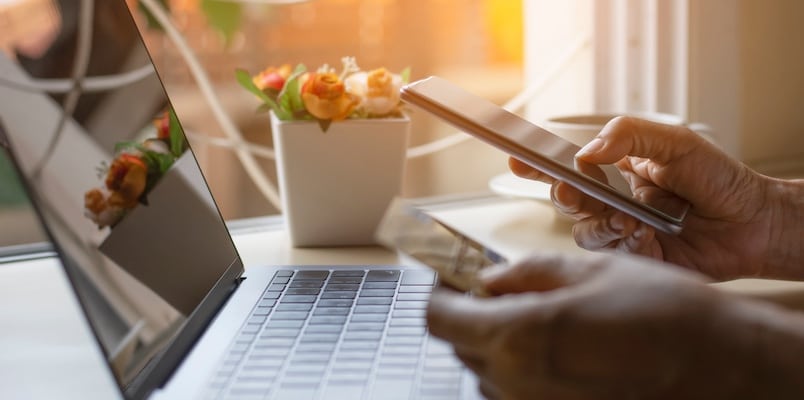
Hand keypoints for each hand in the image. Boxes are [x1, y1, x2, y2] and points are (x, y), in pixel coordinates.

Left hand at [427, 252, 758, 398]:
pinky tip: (555, 348)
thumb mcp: (588, 271)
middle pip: (460, 346)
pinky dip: (520, 368)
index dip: (438, 294)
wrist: (721, 366)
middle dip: (467, 314)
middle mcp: (519, 382)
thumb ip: (526, 273)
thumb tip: (490, 278)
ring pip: (487, 373)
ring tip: (532, 316)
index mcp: (519, 336)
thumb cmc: (665, 315)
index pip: (440, 319)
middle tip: (493, 291)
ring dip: (494, 343)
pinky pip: (517, 393)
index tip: (447, 279)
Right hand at [510, 116, 781, 279]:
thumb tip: (587, 153)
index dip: (540, 165)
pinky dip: (623, 242)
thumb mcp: (675, 143)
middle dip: (564, 195)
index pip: (569, 166)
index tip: (518, 159)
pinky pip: (612, 254)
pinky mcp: (635, 258)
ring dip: (599, 224)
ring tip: (625, 218)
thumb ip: (630, 136)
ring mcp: (623, 231)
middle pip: (568, 201)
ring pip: (584, 232)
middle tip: (572, 190)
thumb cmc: (719, 179)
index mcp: (617, 171)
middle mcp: (614, 202)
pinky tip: (644, 234)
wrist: (753, 222)